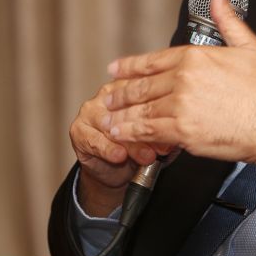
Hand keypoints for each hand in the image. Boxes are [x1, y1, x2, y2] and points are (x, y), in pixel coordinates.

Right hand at [69, 84, 174, 215]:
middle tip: (164, 147)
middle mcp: (109, 93)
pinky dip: (109, 149)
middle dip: (147, 129)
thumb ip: (164, 129)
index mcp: (130, 86)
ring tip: (147, 156)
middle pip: (128, 108)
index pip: (145, 93)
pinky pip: (94, 139)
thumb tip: (176, 132)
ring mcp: (91, 109)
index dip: (161, 112)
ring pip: (112, 124)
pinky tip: (120, 156)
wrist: (114, 170)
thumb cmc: (140, 146)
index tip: (176, 129)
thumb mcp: (157, 135)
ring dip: (131, 142)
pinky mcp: (78, 129)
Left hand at [103, 0, 255, 177]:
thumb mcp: (249, 46)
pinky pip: (149, 132)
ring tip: (107, 118)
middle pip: (142, 86)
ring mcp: (181, 106)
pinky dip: (132, 133)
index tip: (115, 70)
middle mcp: (184, 80)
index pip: (153, 61)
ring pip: (141, 110)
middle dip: (120, 93)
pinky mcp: (183, 132)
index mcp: (195, 57)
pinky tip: (122, 134)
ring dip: (120, 115)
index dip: (130, 66)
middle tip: (107, 97)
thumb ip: (227, 19)